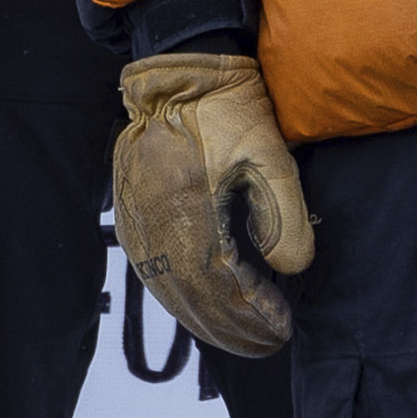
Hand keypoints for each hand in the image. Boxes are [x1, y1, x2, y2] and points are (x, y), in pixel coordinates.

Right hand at [109, 51, 309, 358]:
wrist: (178, 76)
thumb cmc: (229, 110)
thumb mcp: (272, 156)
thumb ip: (286, 218)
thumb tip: (288, 270)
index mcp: (187, 204)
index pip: (219, 282)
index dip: (251, 312)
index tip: (282, 326)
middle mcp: (152, 220)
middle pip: (192, 296)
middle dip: (232, 328)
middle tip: (267, 342)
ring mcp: (134, 220)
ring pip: (168, 291)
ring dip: (207, 320)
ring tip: (243, 336)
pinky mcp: (128, 216)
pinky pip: (152, 273)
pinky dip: (182, 298)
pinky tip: (205, 310)